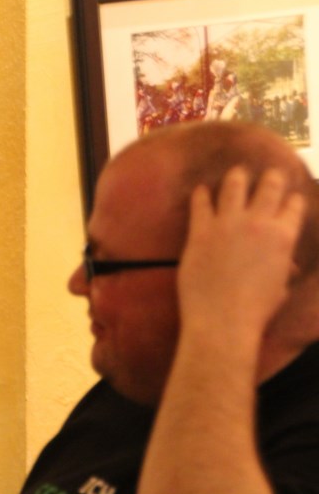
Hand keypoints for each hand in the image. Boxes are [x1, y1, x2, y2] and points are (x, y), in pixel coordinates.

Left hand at [179, 166, 305, 335]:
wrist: (222, 320)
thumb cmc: (256, 310)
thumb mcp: (280, 287)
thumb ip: (284, 268)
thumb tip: (289, 265)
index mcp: (284, 236)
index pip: (294, 205)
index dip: (292, 199)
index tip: (290, 196)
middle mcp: (259, 222)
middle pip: (269, 186)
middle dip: (271, 177)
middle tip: (268, 173)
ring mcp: (228, 224)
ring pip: (234, 186)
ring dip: (237, 177)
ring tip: (236, 173)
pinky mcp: (200, 231)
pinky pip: (201, 203)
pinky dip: (202, 194)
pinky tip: (201, 190)